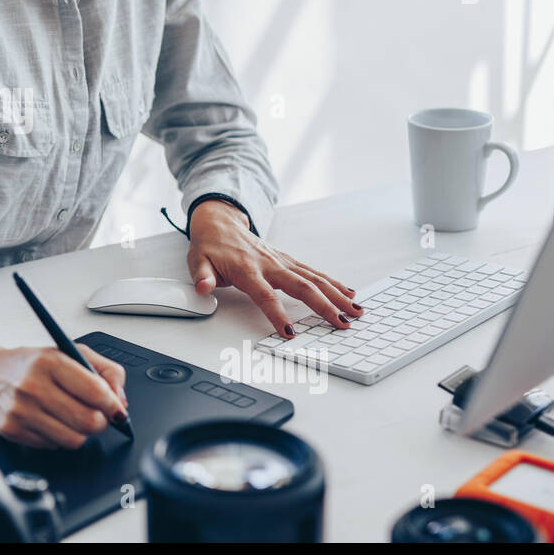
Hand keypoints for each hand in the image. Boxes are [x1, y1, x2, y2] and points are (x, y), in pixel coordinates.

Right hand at [0, 344, 128, 448]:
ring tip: (72, 418)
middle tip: (98, 416)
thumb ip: (103, 370)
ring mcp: (21, 411)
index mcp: (50, 361)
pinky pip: (53, 446)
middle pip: (88, 421)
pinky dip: (58, 437)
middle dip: (101, 422)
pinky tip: (50, 421)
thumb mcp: (68, 352)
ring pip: (73, 440)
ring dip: (81, 433)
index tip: (117, 409)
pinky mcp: (12, 431)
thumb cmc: (29, 364)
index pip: (95, 390)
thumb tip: (120, 400)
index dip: (113, 404)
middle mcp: (33, 386)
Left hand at [185, 200, 362, 337]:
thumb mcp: (198, 261)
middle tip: (342, 323)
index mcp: (247, 269)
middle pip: (302, 287)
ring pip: (314, 279)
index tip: (289, 332)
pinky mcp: (288, 260)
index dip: (278, 314)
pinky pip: (314, 272)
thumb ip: (202, 276)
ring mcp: (282, 261)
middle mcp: (270, 264)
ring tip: (355, 311)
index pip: (266, 295)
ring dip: (336, 295)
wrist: (219, 222)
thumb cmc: (210, 245)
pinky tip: (348, 293)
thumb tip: (203, 287)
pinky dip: (333, 283)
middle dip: (324, 306)